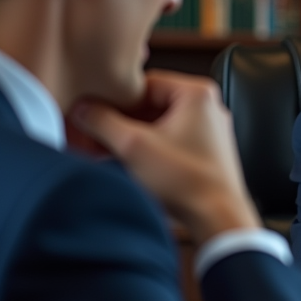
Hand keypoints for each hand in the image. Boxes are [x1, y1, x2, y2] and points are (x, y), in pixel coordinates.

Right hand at [71, 70, 259, 245]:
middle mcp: (207, 108)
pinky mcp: (204, 152)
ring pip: (157, 124)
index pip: (142, 83)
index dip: (112, 99)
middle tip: (92, 132)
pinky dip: (146, 148)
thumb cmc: (188, 181)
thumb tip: (83, 109)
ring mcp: (208, 131)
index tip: (91, 111)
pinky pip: (168, 140)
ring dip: (129, 136)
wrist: (218, 217)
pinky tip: (123, 161)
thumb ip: (102, 121)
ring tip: (102, 149)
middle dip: (118, 120)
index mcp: (196, 94)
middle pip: (149, 104)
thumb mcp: (132, 145)